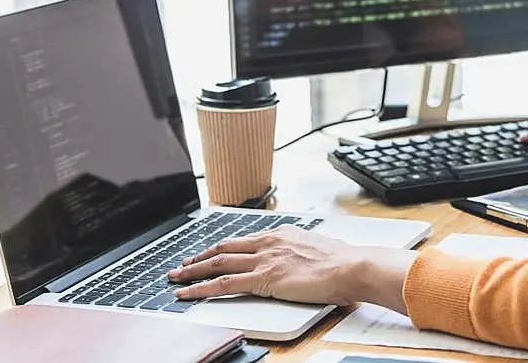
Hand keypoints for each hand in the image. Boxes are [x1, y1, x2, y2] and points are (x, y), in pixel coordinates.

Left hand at [167, 225, 416, 311]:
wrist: (352, 266)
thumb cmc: (343, 261)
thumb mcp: (318, 248)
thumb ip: (303, 251)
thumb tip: (303, 258)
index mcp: (282, 234)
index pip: (244, 240)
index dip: (223, 247)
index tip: (212, 252)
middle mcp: (268, 242)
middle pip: (224, 247)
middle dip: (200, 256)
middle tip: (184, 262)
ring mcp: (264, 260)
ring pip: (218, 262)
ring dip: (193, 270)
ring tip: (176, 277)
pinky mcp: (263, 279)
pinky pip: (224, 283)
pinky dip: (201, 288)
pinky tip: (187, 293)